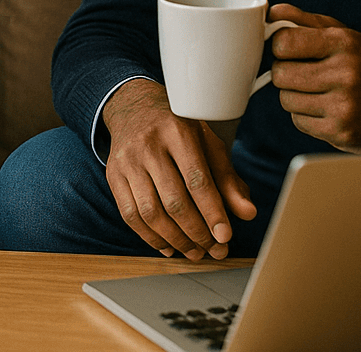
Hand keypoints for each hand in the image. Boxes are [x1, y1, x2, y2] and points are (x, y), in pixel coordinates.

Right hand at [101, 78, 255, 260]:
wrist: (135, 109)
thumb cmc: (179, 130)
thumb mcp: (208, 144)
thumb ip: (227, 179)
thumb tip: (247, 213)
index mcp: (178, 132)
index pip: (197, 179)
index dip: (212, 212)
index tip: (225, 237)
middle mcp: (149, 145)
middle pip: (174, 200)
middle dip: (197, 232)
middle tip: (213, 250)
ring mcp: (128, 161)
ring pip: (150, 212)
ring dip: (175, 240)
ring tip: (194, 251)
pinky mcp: (114, 175)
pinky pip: (130, 215)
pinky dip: (150, 237)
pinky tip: (168, 246)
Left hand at [266, 4, 360, 152]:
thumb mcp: (345, 35)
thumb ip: (305, 21)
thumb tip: (269, 12)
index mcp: (345, 43)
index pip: (284, 42)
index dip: (281, 46)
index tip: (291, 49)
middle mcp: (346, 74)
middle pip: (281, 74)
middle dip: (286, 73)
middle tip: (305, 72)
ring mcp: (344, 107)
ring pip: (286, 100)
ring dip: (295, 96)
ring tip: (319, 91)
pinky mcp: (341, 133)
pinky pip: (298, 122)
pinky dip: (306, 116)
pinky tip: (327, 109)